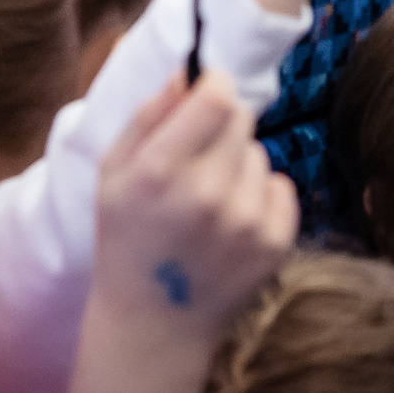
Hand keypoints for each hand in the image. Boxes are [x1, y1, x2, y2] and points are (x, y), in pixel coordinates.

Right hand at [69, 72, 297, 392]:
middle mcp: (208, 195)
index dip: (214, 85)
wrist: (155, 322)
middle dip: (221, 126)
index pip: (217, 97)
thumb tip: (188, 70)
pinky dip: (259, 195)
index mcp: (159, 172)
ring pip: (259, 153)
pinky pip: (280, 186)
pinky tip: (231, 221)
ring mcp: (246, 223)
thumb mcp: (113, 171)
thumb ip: (148, 115)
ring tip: (209, 200)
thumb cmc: (127, 237)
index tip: (205, 94)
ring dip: (237, 164)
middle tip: (197, 159)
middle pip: (241, 118)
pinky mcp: (275, 244)